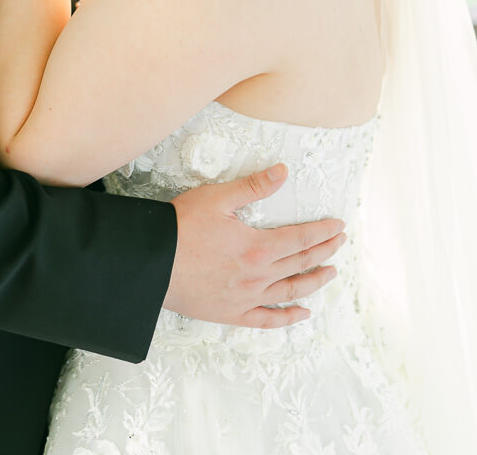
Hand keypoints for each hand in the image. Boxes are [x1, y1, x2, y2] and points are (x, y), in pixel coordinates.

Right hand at [164, 164, 345, 326]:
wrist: (152, 263)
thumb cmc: (181, 227)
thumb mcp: (217, 198)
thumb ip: (253, 186)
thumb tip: (283, 172)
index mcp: (257, 246)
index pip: (301, 238)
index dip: (323, 232)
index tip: (339, 227)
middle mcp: (258, 276)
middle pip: (301, 263)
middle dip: (325, 252)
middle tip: (340, 243)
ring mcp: (247, 299)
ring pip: (290, 292)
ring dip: (314, 282)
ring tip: (331, 273)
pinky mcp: (231, 314)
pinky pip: (268, 320)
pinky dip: (288, 318)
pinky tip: (302, 313)